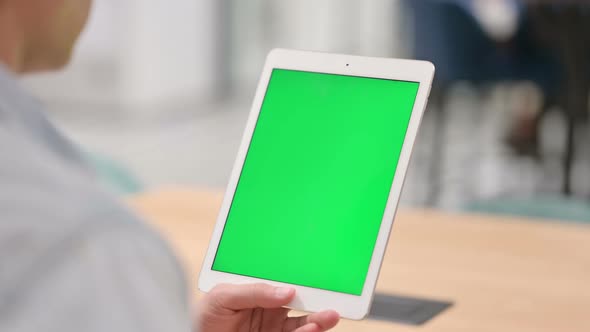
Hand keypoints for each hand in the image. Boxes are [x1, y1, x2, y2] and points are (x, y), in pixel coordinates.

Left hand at [197, 283, 339, 331]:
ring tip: (328, 317)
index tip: (319, 276)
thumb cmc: (204, 316)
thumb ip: (254, 290)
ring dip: (318, 320)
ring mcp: (274, 327)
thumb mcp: (223, 296)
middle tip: (331, 299)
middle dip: (318, 299)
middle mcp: (270, 308)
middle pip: (301, 302)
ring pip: (304, 322)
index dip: (304, 278)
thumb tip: (287, 290)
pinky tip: (312, 328)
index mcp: (259, 290)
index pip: (286, 281)